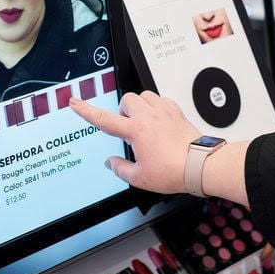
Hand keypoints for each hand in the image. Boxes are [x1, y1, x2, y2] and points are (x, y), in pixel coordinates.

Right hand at [70, 91, 199, 193]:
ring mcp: (164, 111)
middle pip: (127, 99)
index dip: (86, 111)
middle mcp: (149, 117)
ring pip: (145, 95)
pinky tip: (159, 120)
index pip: (104, 119)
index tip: (75, 103)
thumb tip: (111, 163)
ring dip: (140, 105)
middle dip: (123, 110)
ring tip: (143, 122)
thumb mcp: (140, 178)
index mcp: (135, 131)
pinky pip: (162, 99)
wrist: (199, 165)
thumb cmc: (172, 171)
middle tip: (128, 127)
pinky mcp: (177, 112)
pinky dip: (157, 106)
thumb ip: (121, 169)